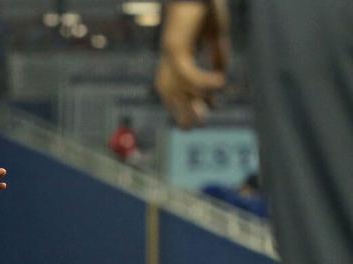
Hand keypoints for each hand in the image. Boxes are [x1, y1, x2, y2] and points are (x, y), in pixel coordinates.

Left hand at [155, 0, 229, 128]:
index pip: (178, 90)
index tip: (212, 109)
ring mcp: (170, 55)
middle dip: (183, 112)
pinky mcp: (175, 48)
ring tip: (206, 114)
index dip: (192, 103)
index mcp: (177, 58)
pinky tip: (220, 83)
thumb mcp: (215, 35)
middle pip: (171, 95)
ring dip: (189, 105)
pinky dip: (202, 82)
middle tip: (199, 125)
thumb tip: (222, 73)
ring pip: (175, 90)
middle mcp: (170, 60)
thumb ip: (218, 54)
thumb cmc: (205, 6)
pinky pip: (186, 74)